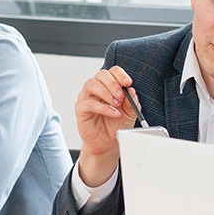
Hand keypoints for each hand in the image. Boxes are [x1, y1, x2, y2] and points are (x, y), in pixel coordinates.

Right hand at [74, 66, 139, 187]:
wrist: (109, 142)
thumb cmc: (117, 124)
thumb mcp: (130, 113)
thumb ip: (132, 102)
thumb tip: (132, 90)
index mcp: (109, 85)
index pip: (112, 72)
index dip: (120, 74)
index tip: (128, 82)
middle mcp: (96, 88)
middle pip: (101, 75)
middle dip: (113, 83)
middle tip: (121, 95)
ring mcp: (86, 97)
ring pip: (91, 84)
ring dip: (106, 93)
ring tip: (116, 104)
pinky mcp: (81, 109)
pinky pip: (89, 103)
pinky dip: (103, 107)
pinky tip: (113, 113)